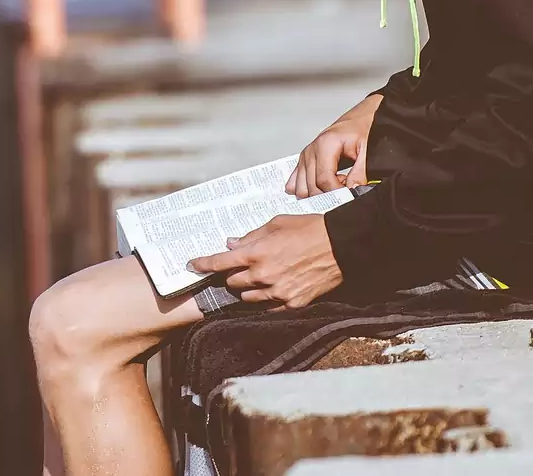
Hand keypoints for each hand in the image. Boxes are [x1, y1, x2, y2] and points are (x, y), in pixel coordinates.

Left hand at [187, 214, 342, 308]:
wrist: (341, 246)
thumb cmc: (309, 229)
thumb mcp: (276, 224)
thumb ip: (251, 237)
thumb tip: (232, 245)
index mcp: (256, 254)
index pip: (219, 263)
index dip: (202, 265)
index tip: (191, 266)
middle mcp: (263, 276)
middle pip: (232, 283)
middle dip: (232, 275)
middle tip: (241, 267)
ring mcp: (277, 293)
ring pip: (248, 298)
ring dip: (248, 289)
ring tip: (260, 277)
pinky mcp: (292, 303)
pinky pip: (269, 307)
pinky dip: (266, 299)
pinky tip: (274, 288)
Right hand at [286, 93, 381, 197]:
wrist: (359, 118)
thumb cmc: (362, 128)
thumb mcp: (367, 149)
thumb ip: (360, 172)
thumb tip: (352, 191)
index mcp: (325, 145)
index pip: (323, 180)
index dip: (337, 192)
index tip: (349, 194)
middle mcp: (311, 150)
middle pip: (312, 186)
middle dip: (329, 194)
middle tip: (346, 189)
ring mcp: (305, 156)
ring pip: (302, 188)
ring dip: (319, 193)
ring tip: (336, 185)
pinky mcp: (304, 160)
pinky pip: (296, 182)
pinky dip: (307, 190)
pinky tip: (322, 187)